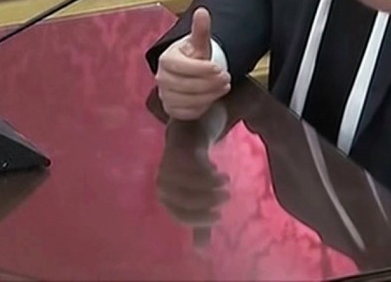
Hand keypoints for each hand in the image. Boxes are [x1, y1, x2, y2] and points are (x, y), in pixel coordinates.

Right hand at [155, 8, 231, 119]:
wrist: (188, 73)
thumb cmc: (193, 56)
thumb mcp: (199, 42)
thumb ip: (200, 29)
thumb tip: (202, 11)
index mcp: (166, 60)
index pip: (182, 67)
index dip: (202, 69)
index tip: (219, 68)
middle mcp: (161, 78)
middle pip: (186, 86)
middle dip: (209, 83)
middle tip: (227, 79)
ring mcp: (165, 96)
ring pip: (187, 100)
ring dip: (209, 95)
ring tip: (223, 87)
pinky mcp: (171, 110)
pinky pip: (187, 113)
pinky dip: (202, 107)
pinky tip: (212, 98)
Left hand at [156, 119, 229, 234]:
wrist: (185, 140)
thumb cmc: (190, 175)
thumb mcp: (194, 198)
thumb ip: (199, 223)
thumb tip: (202, 250)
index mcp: (166, 200)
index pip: (181, 215)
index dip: (200, 218)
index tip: (219, 216)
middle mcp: (162, 184)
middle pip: (184, 197)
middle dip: (208, 200)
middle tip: (227, 197)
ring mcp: (167, 166)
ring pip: (187, 179)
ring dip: (209, 182)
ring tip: (226, 181)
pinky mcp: (175, 149)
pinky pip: (189, 161)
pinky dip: (205, 167)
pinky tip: (215, 168)